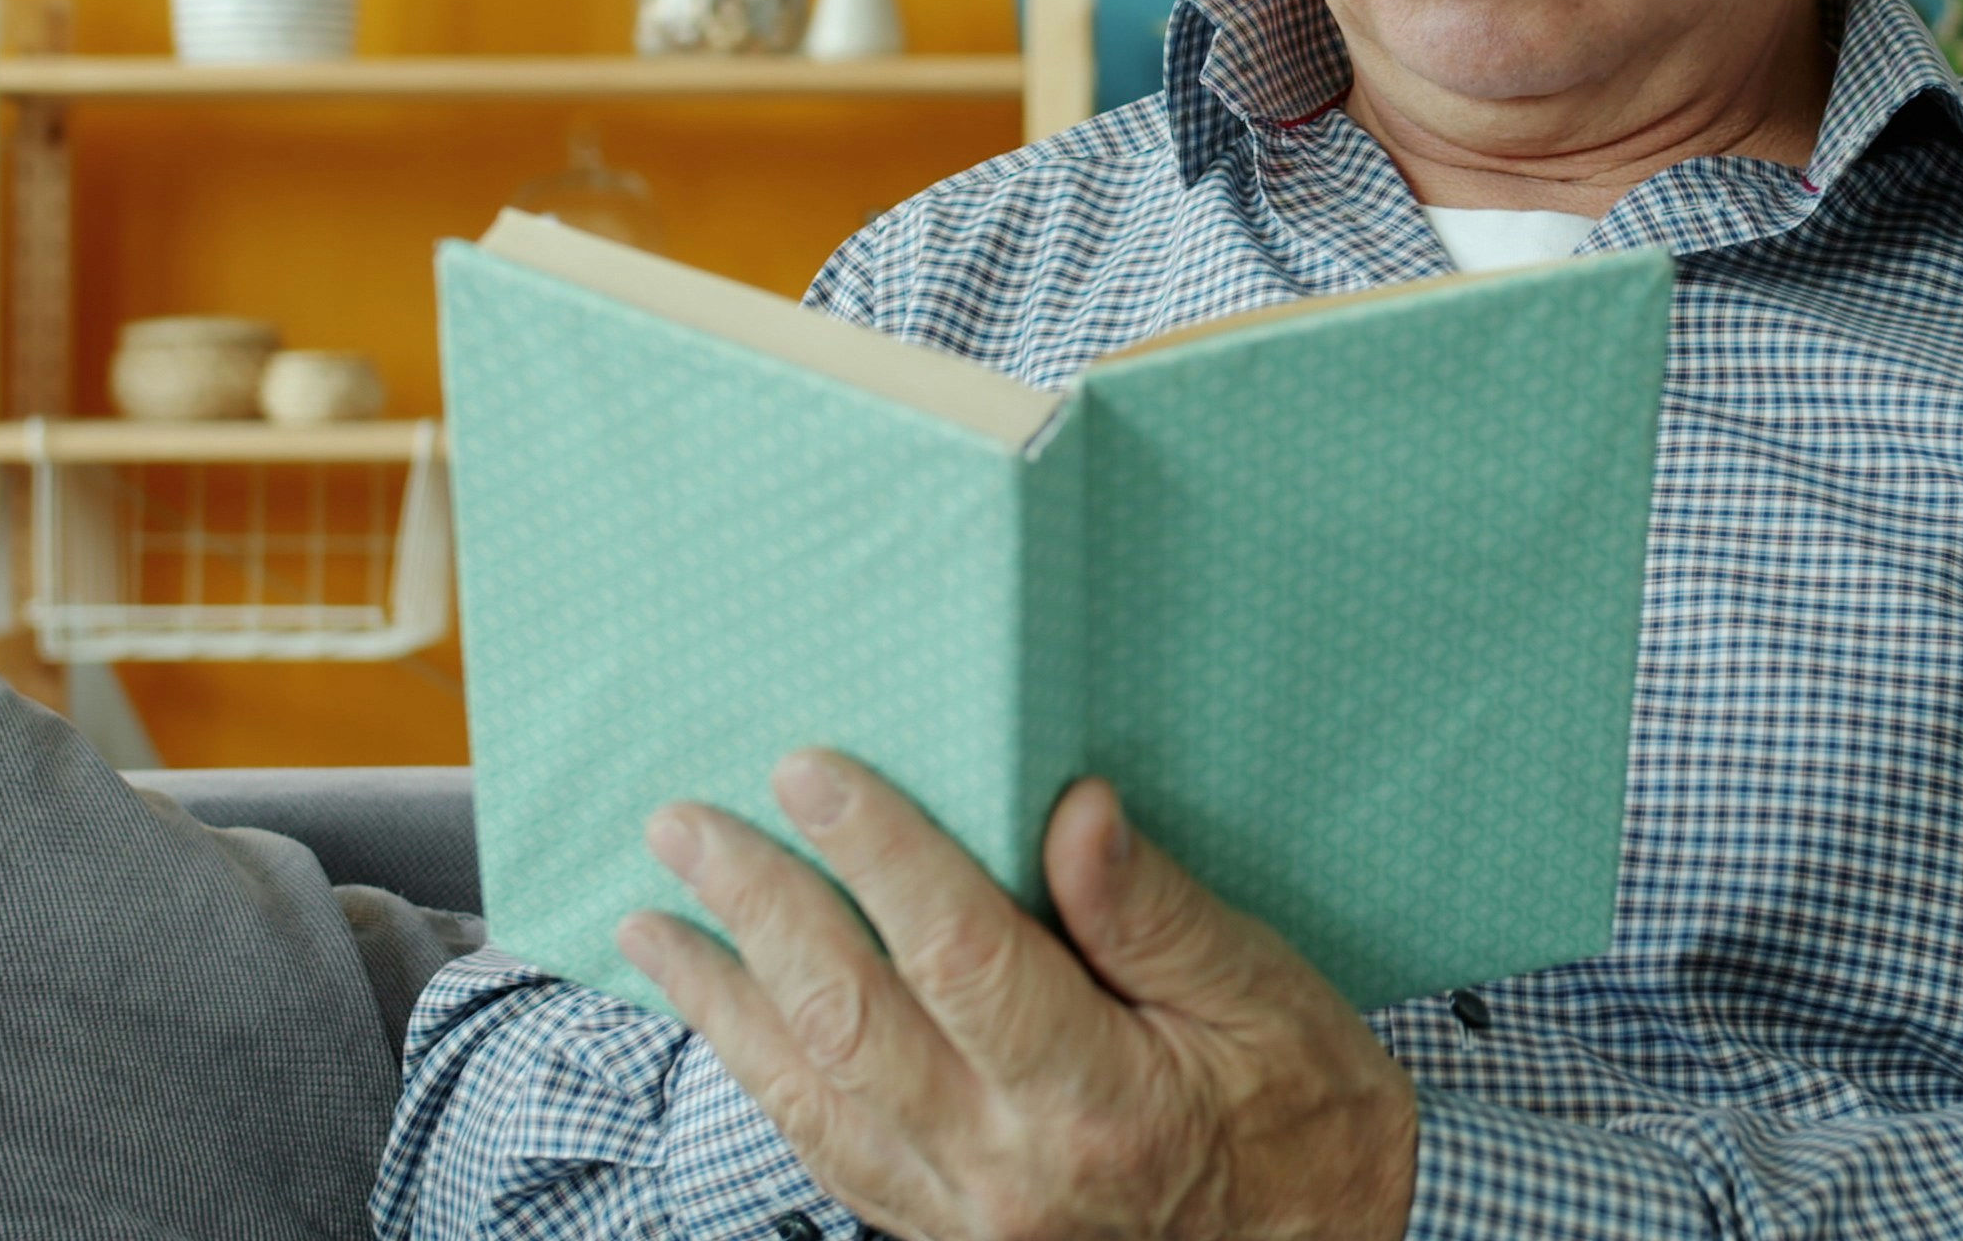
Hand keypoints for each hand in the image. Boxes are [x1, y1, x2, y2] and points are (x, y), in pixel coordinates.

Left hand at [620, 753, 1417, 1240]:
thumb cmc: (1309, 1113)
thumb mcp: (1266, 994)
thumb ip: (1154, 913)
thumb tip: (1073, 812)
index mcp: (1095, 1100)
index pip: (956, 953)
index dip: (876, 852)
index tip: (808, 768)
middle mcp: (1006, 1171)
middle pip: (848, 1022)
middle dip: (756, 912)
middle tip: (684, 824)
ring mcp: (963, 1219)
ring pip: (808, 1101)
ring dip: (722, 1004)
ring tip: (652, 921)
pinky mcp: (944, 1236)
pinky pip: (826, 1155)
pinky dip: (761, 1083)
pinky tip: (724, 1026)